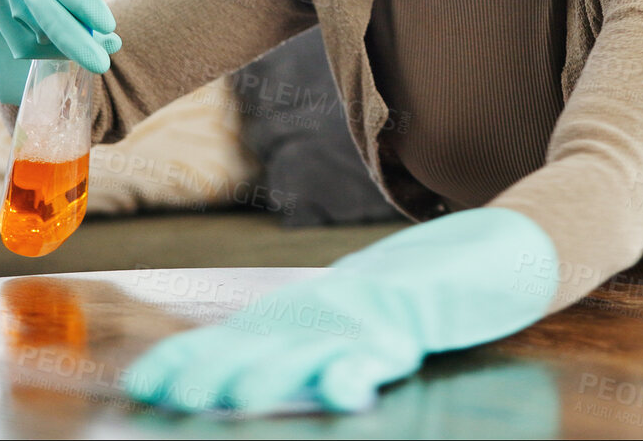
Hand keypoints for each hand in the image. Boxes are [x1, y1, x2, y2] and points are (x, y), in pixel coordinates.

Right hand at [0, 0, 124, 93]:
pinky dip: (51, 50)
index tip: (109, 26)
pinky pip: (24, 44)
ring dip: (68, 44)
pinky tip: (65, 44)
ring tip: (90, 45)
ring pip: (36, 31)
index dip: (83, 1)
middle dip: (76, 40)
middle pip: (45, 9)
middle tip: (102, 64)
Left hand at [123, 208, 558, 414]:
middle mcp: (328, 312)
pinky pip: (386, 349)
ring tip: (236, 394)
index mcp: (307, 314)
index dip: (189, 360)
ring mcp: (372, 315)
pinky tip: (346, 389)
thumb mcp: (356, 320)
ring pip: (313, 348)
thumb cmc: (423, 295)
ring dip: (273, 372)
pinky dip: (363, 368)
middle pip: (262, 343)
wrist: (499, 248)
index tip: (144, 384)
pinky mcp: (418, 321)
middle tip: (174, 394)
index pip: (235, 338)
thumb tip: (250, 377)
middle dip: (214, 370)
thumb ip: (313, 344)